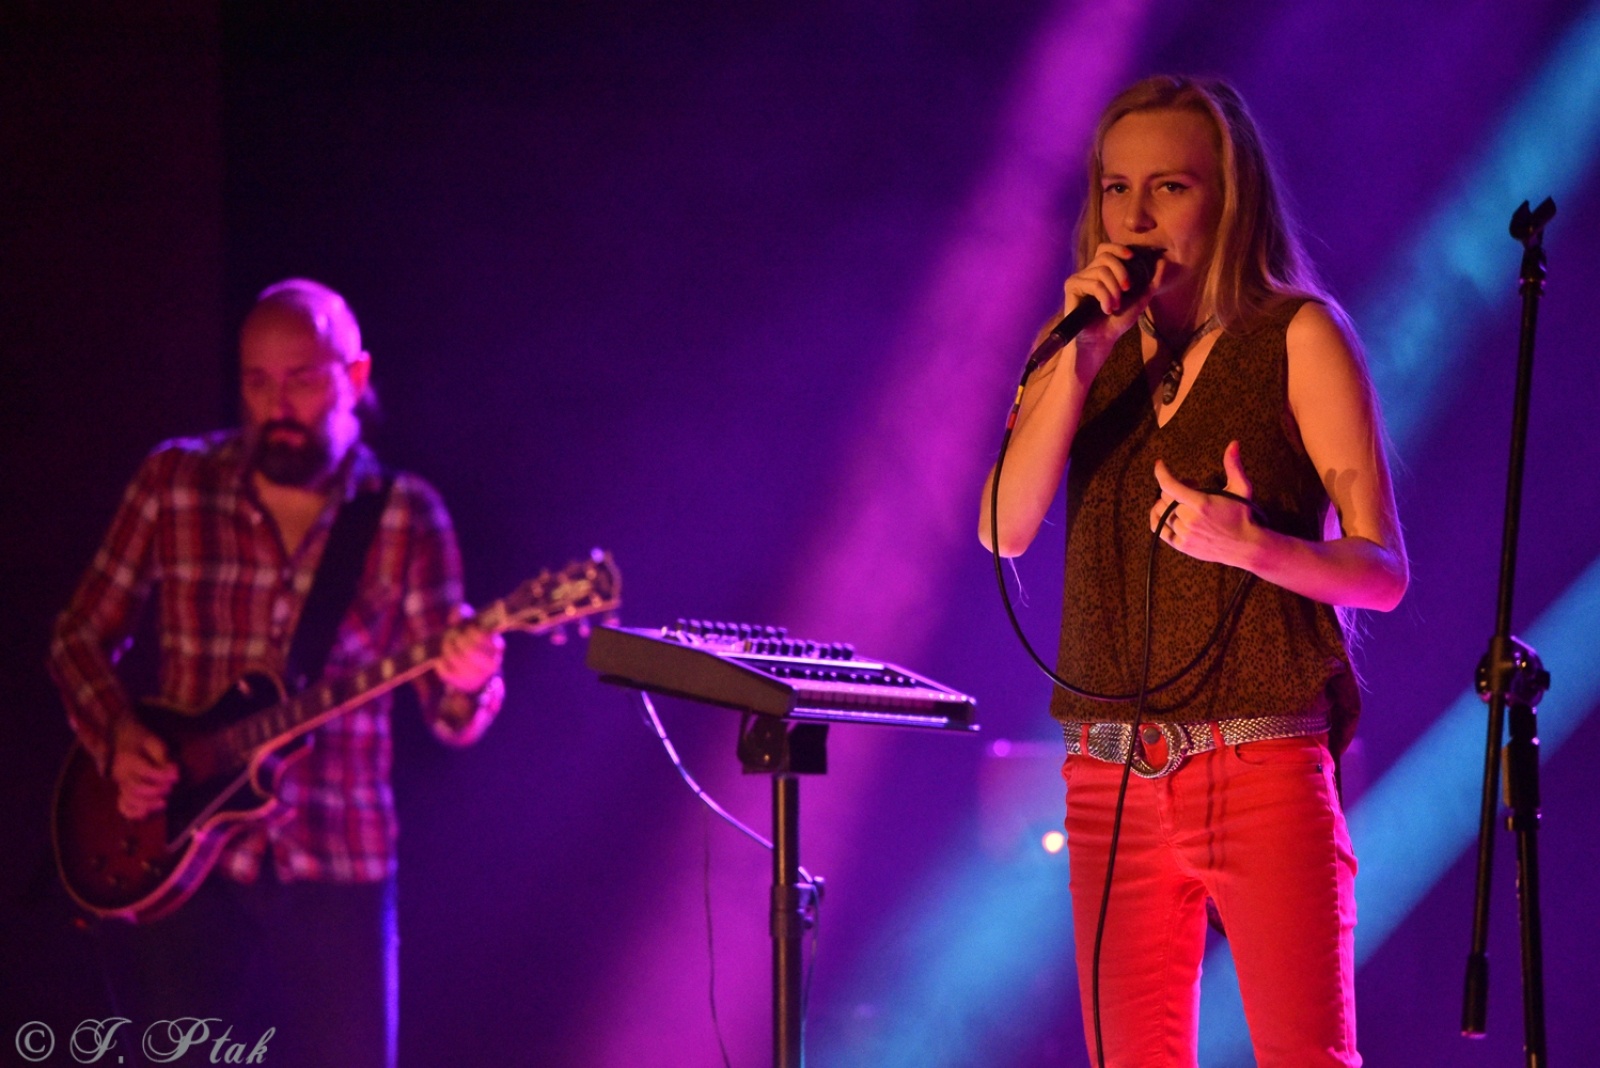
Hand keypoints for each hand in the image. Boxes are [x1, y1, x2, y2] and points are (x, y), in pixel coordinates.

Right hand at [110, 716, 177, 820]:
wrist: (118, 737)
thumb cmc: (139, 737)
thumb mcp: (153, 741)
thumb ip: (163, 757)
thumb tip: (174, 773)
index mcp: (129, 759)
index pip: (146, 771)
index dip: (163, 776)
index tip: (176, 776)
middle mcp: (122, 774)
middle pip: (136, 788)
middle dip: (156, 791)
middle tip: (170, 788)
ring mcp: (119, 784)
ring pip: (129, 799)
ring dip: (147, 804)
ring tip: (163, 802)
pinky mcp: (120, 790)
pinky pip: (121, 805)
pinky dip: (131, 812)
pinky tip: (145, 813)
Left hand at [437, 604, 503, 693]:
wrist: (476, 674)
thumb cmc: (474, 645)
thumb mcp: (472, 630)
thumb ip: (465, 618)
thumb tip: (456, 610)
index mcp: (496, 647)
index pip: (482, 637)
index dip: (469, 631)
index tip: (464, 629)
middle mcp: (490, 663)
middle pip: (469, 649)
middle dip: (455, 639)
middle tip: (449, 635)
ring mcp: (477, 676)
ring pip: (456, 660)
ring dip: (447, 649)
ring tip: (445, 644)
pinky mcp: (463, 683)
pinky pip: (446, 672)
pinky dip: (440, 663)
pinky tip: (440, 658)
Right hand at [1061, 243, 1165, 370]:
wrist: (1101, 340)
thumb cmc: (1116, 321)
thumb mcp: (1139, 299)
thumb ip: (1150, 281)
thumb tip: (1162, 262)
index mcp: (1102, 271)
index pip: (1107, 249)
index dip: (1119, 248)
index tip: (1133, 258)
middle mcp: (1089, 272)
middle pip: (1105, 256)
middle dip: (1121, 271)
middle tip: (1127, 289)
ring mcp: (1079, 278)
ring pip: (1101, 272)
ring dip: (1113, 290)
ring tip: (1115, 306)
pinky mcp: (1072, 286)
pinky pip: (1093, 283)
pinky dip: (1104, 297)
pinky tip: (1106, 309)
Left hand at [1149, 440, 1259, 567]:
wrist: (1245, 546)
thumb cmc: (1242, 514)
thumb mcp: (1241, 488)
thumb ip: (1233, 466)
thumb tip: (1233, 443)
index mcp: (1201, 503)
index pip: (1170, 485)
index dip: (1161, 472)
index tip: (1160, 464)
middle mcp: (1190, 519)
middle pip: (1166, 497)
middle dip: (1174, 487)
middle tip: (1190, 486)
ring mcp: (1185, 533)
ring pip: (1161, 512)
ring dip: (1167, 502)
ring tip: (1182, 501)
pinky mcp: (1182, 545)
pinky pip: (1158, 528)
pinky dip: (1157, 518)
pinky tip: (1165, 513)